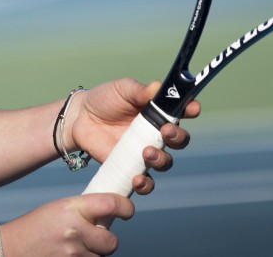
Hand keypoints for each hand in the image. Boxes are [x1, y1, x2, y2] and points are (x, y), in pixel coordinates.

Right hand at [0, 193, 133, 255]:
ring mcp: (72, 254)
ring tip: (75, 246)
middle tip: (94, 235)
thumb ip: (86, 210)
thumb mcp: (60, 208)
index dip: (126, 208)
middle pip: (111, 241)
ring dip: (94, 253)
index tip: (127, 211)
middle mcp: (74, 231)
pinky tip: (71, 254)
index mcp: (72, 208)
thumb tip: (113, 213)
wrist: (9, 249)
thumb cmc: (35, 226)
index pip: (112, 204)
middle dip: (106, 240)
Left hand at [67, 79, 198, 193]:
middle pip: (179, 140)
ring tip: (146, 152)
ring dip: (162, 160)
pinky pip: (146, 181)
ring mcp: (144, 151)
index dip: (191, 110)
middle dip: (178, 136)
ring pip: (165, 162)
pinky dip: (146, 184)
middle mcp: (155, 133)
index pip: (181, 111)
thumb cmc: (104, 99)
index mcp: (157, 111)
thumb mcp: (122, 89)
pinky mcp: (131, 167)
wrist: (80, 118)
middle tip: (165, 131)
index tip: (192, 108)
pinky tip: (137, 178)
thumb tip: (157, 87)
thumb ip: (139, 90)